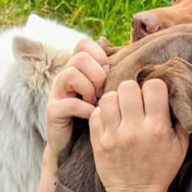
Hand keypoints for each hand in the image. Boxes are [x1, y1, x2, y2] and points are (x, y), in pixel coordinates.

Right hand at [37, 37, 108, 191]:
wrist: (76, 147)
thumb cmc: (99, 118)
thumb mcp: (108, 93)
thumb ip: (115, 76)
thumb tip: (138, 61)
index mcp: (78, 69)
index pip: (84, 44)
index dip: (99, 54)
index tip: (110, 72)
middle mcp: (65, 77)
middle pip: (80, 57)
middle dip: (97, 74)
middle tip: (103, 91)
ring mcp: (57, 93)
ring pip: (71, 73)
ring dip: (89, 88)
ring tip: (95, 103)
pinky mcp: (53, 111)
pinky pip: (70, 102)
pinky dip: (85, 109)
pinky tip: (92, 115)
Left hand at [89, 78, 189, 191]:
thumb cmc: (160, 170)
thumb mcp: (181, 146)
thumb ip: (180, 119)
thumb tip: (176, 94)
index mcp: (157, 128)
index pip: (153, 86)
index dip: (154, 87)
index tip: (153, 96)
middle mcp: (134, 130)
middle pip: (128, 87)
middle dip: (133, 90)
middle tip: (134, 101)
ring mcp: (113, 136)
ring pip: (108, 98)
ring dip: (116, 100)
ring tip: (121, 109)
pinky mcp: (98, 143)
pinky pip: (95, 114)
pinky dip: (102, 113)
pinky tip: (110, 120)